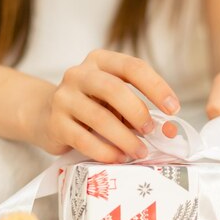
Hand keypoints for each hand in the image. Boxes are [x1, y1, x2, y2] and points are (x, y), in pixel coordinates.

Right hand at [30, 49, 179, 162]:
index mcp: (101, 61)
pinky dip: (105, 151)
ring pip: (99, 117)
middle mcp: (79, 74)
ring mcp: (63, 98)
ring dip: (125, 138)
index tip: (174, 109)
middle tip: (152, 131)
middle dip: (138, 112)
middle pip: (114, 89)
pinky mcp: (54, 124)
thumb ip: (143, 113)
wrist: (45, 116)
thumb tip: (171, 132)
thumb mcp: (117, 103)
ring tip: (140, 151)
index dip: (156, 87)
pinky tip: (119, 158)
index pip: (133, 67)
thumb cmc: (92, 106)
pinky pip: (83, 139)